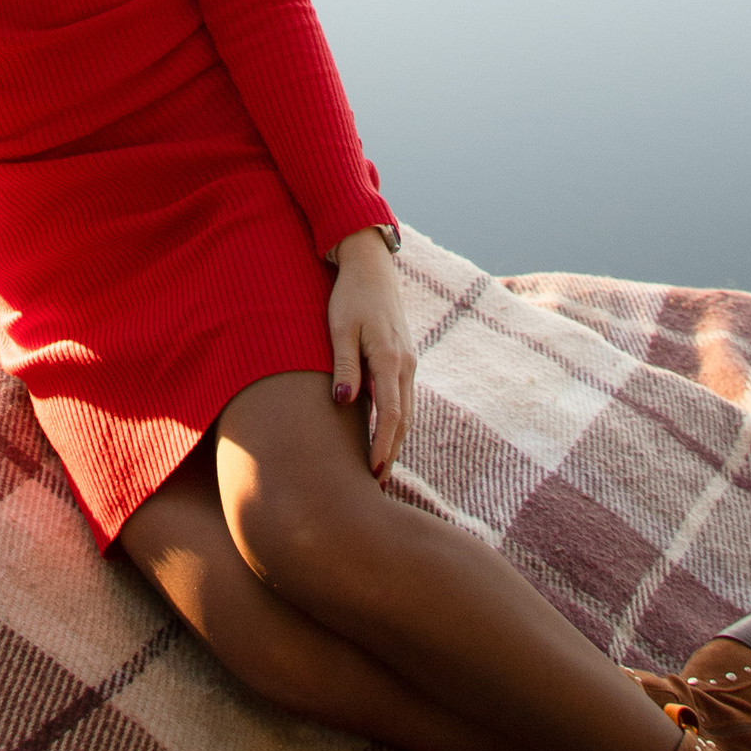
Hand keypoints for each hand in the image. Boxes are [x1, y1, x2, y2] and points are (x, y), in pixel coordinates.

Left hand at [327, 229, 415, 479]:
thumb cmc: (350, 296)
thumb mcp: (340, 327)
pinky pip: (404, 398)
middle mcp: (406, 364)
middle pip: (404, 420)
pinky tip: (386, 436)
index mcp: (390, 358)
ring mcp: (409, 362)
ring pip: (407, 411)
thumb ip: (345, 365)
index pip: (391, 414)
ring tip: (381, 468)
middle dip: (392, 452)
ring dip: (396, 440)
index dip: (384, 445)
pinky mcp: (404, 359)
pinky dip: (398, 422)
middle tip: (376, 483)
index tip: (375, 471)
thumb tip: (345, 401)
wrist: (371, 267)